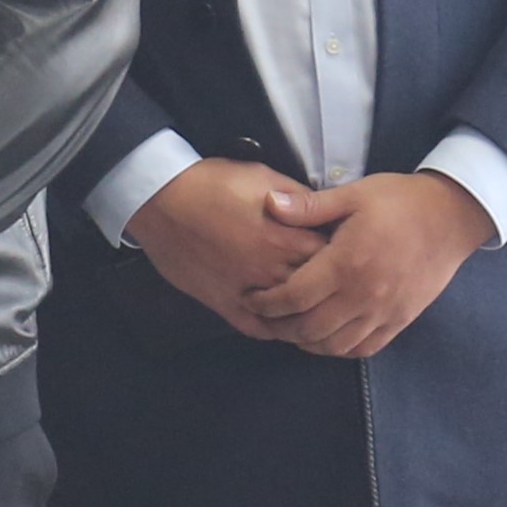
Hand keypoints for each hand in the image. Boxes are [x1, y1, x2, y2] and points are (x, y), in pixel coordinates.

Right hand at [127, 155, 330, 336]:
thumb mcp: (263, 176)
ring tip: (315, 310)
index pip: (334, 259)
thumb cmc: (212, 182)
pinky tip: (281, 325)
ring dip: (305, 314)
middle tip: (335, 286)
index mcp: (287, 239)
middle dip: (329, 289)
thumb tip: (324, 208)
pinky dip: (272, 330)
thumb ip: (298, 197)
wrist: (159, 198)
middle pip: (317, 291)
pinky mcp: (222, 301)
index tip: (348, 255)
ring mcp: (247, 290)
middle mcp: (272, 270)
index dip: (344, 258)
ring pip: (290, 316)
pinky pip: (255, 327)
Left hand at [245, 171, 494, 359]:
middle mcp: (364, 295)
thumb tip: (269, 203)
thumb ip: (308, 206)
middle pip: (310, 329)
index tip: (250, 298)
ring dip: (307, 342)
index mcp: (346, 264)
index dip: (266, 304)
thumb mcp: (352, 195)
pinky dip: (340, 348)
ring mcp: (385, 311)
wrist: (452, 216)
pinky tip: (326, 336)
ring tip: (290, 328)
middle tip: (262, 319)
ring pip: (336, 345)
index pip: (294, 297)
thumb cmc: (400, 202)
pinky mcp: (402, 319)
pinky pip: (366, 348)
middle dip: (279, 328)